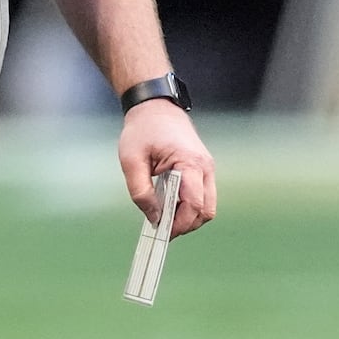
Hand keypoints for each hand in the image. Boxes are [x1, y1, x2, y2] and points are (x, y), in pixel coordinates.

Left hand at [117, 99, 216, 237]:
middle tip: (162, 227)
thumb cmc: (142, 130)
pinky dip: (188, 206)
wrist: (154, 107)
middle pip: (206, 210)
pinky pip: (202, 196)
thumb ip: (140, 191)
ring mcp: (206, 168)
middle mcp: (205, 167)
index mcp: (189, 163)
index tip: (161, 230)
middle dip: (186, 224)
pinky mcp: (202, 169)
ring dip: (188, 216)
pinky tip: (169, 203)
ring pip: (207, 206)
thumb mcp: (131, 160)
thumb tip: (153, 217)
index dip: (180, 223)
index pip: (194, 204)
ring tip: (163, 214)